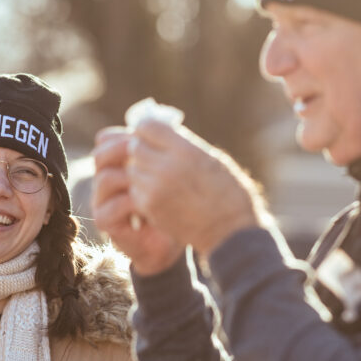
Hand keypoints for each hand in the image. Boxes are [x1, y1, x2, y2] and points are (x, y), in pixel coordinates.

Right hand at [91, 127, 183, 275]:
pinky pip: (111, 206)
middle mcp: (105, 180)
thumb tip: (162, 121)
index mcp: (117, 163)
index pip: (107, 139)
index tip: (148, 136)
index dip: (125, 135)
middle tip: (146, 153)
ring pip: (105, 178)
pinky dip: (133, 202)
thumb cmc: (173, 205)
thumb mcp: (168, 174)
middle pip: (100, 155)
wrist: (169, 243)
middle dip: (124, 150)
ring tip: (152, 181)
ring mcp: (101, 201)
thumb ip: (161, 150)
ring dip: (130, 177)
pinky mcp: (105, 221)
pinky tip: (151, 204)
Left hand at [124, 120, 262, 257]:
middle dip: (142, 150)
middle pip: (134, 147)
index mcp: (184, 151)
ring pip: (131, 169)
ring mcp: (155, 189)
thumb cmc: (228, 194)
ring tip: (159, 177)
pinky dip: (142, 190)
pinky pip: (134, 190)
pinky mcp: (149, 207)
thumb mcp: (212, 160)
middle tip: (154, 156)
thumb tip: (165, 133)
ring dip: (141, 170)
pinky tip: (159, 194)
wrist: (229, 232)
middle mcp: (166, 168)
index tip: (154, 136)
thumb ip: (185, 145)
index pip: (146, 127)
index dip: (148, 130)